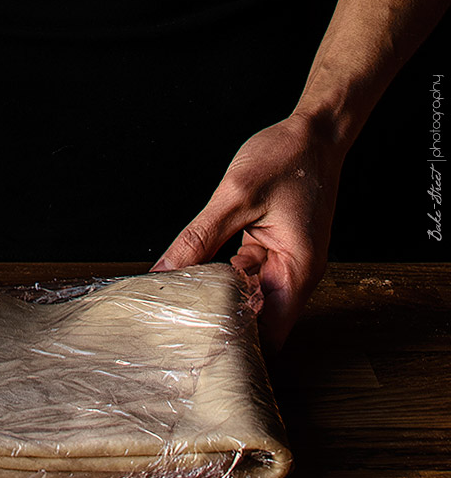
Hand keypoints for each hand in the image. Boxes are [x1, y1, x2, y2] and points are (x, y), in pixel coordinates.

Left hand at [150, 114, 343, 349]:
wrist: (313, 132)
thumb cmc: (287, 158)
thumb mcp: (235, 197)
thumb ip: (199, 238)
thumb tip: (164, 271)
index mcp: (297, 270)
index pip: (269, 332)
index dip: (237, 343)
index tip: (199, 346)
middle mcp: (294, 273)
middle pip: (255, 316)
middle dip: (219, 320)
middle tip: (175, 324)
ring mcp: (283, 260)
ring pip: (245, 293)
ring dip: (216, 295)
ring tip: (177, 301)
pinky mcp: (270, 247)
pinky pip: (243, 271)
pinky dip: (220, 272)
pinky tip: (194, 271)